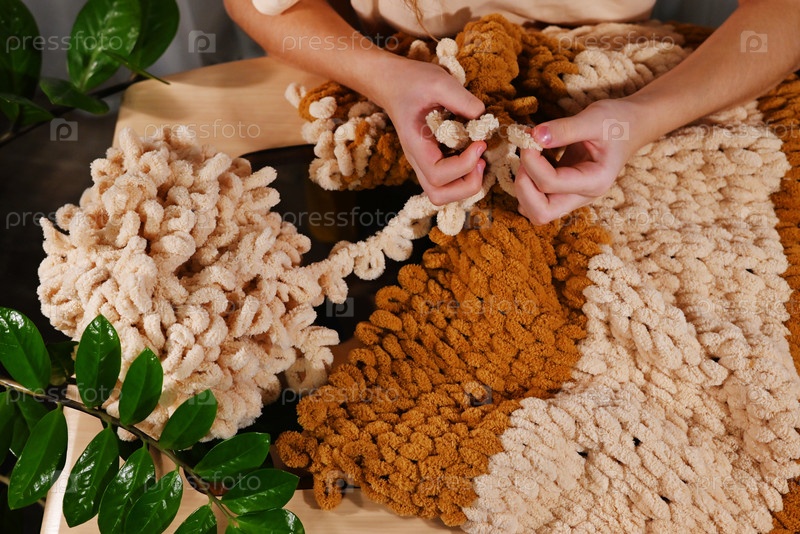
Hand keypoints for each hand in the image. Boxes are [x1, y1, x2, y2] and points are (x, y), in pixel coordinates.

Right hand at [375, 56, 487, 204]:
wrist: (392, 82)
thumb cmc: (411, 81)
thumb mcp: (438, 82)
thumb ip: (462, 99)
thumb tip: (484, 118)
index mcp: (416, 146)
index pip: (437, 175)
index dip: (464, 166)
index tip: (480, 143)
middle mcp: (418, 161)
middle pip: (439, 195)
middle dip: (467, 185)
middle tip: (482, 160)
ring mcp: (425, 162)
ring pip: (443, 193)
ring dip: (466, 184)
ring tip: (480, 160)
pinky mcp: (433, 159)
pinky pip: (448, 182)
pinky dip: (465, 176)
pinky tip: (474, 153)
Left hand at [515, 99, 642, 224]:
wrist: (632, 126)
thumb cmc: (617, 121)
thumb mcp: (594, 118)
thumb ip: (564, 128)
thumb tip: (534, 136)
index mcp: (594, 181)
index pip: (550, 183)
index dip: (531, 161)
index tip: (529, 138)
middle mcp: (582, 196)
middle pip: (540, 213)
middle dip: (523, 186)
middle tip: (524, 156)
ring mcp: (572, 196)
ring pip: (535, 210)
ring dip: (523, 186)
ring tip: (529, 155)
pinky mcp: (563, 190)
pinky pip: (536, 198)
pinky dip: (527, 181)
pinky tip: (534, 156)